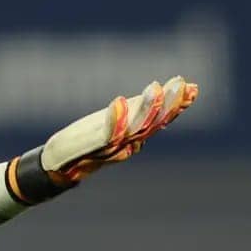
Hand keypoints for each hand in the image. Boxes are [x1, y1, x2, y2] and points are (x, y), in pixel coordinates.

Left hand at [42, 76, 197, 182]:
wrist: (57, 165)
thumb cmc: (87, 142)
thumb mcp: (116, 122)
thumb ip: (138, 109)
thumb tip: (165, 90)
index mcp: (134, 137)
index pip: (160, 120)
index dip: (177, 105)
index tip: (193, 88)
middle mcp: (126, 143)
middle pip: (152, 124)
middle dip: (169, 105)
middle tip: (183, 85)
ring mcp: (109, 147)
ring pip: (134, 129)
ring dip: (146, 109)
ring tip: (155, 88)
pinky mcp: (90, 147)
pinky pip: (105, 135)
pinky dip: (114, 120)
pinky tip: (119, 103)